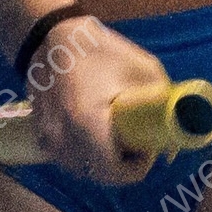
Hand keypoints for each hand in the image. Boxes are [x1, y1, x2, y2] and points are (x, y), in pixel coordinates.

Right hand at [22, 19, 170, 184]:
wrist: (51, 36)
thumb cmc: (99, 50)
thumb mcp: (144, 69)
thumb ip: (164, 104)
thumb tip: (172, 147)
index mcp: (88, 123)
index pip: (113, 172)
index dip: (136, 168)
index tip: (146, 149)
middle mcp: (63, 137)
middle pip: (98, 175)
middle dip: (121, 167)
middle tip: (135, 145)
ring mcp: (48, 137)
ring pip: (80, 170)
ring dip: (101, 164)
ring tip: (116, 139)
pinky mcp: (39, 133)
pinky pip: (65, 158)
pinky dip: (82, 156)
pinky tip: (92, 135)